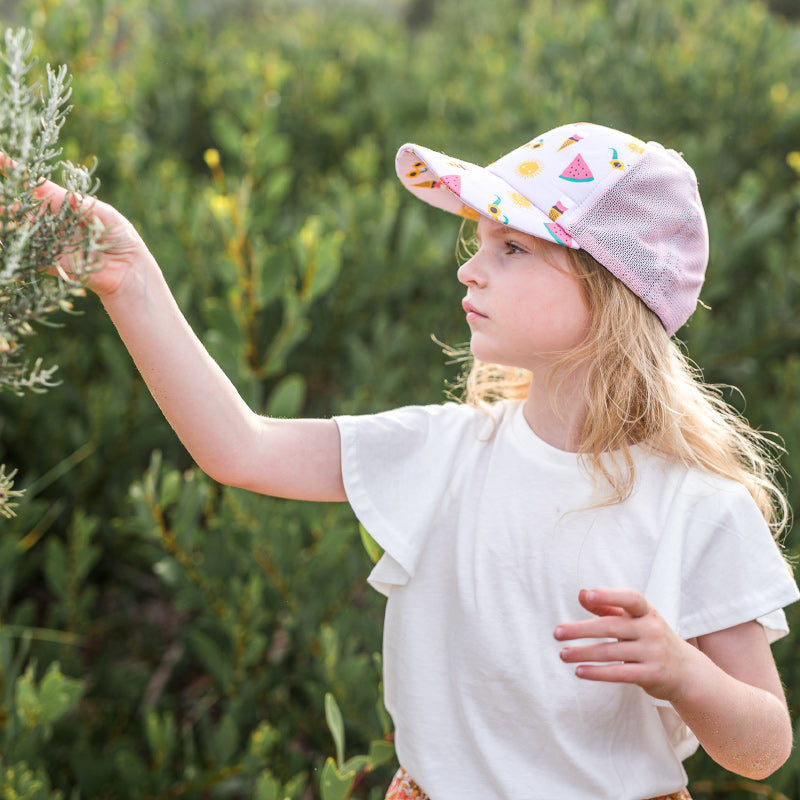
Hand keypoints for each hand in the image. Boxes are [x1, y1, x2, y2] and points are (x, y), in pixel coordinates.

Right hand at [1, 154, 150, 297]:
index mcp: (66, 204)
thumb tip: (67, 195)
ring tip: (0, 214)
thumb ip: (85, 205)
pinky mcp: (52, 263)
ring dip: (7, 223)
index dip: (18, 171)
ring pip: (22, 230)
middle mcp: (54, 221)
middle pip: (23, 207)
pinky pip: (30, 255)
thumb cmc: (122, 237)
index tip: (0, 157)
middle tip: (0, 197)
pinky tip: (6, 239)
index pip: (38, 185)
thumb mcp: (107, 215)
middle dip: (7, 199)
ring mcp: (51, 241)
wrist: (128, 269)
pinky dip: (17, 248)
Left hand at [554, 588, 693, 701]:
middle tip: (557, 633)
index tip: (586, 595)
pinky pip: (619, 673)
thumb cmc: (650, 637)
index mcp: (646, 612)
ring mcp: (653, 652)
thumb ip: (607, 606)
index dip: (608, 595)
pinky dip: (597, 672)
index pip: (630, 598)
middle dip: (581, 630)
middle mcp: (651, 629)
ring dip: (583, 653)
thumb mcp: (634, 619)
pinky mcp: (651, 674)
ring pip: (610, 652)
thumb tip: (581, 594)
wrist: (685, 670)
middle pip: (610, 627)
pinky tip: (579, 671)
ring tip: (563, 654)